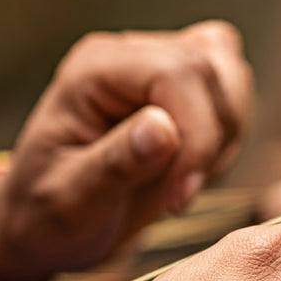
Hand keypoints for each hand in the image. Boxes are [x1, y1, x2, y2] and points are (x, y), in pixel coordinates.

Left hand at [0, 22, 252, 280]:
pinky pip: (234, 94)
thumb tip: (163, 128)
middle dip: (210, 142)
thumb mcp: (69, 201)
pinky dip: (228, 138)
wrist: (49, 224)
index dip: (195, 134)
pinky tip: (192, 169)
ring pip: (232, 76)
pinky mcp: (186, 87)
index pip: (176, 72)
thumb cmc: (46, 214)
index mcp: (94, 70)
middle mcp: (130, 55)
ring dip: (223, 139)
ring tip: (181, 181)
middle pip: (211, 68)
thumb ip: (114, 164)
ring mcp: (161, 65)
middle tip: (177, 195)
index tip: (180, 196)